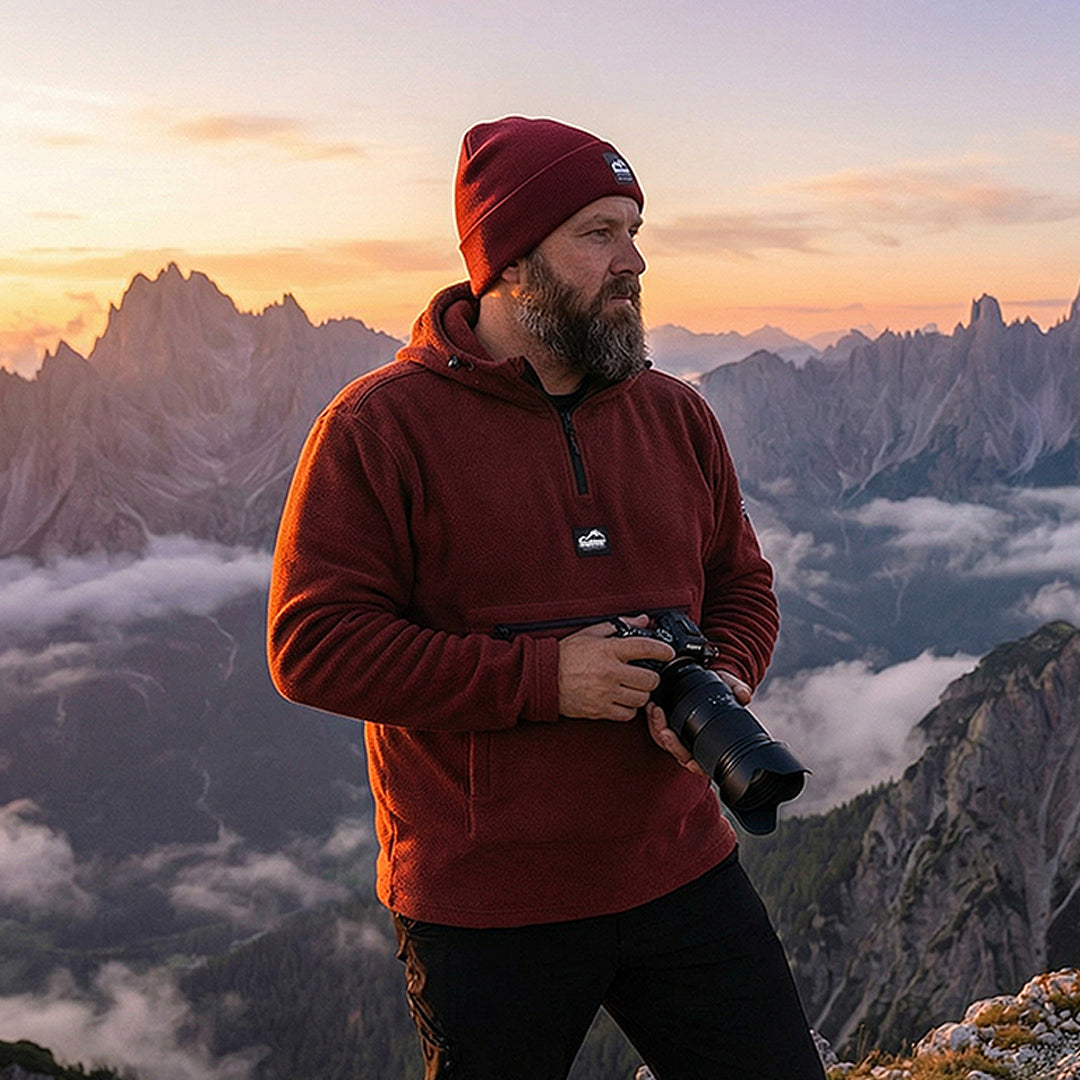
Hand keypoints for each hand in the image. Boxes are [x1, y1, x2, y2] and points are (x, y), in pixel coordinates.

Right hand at [557, 614, 674, 721]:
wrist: (543, 678)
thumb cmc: (565, 655)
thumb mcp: (589, 633)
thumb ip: (619, 625)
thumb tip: (642, 620)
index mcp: (608, 650)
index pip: (645, 648)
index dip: (662, 651)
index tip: (668, 653)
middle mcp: (609, 672)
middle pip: (649, 679)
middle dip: (652, 676)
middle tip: (647, 674)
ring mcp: (605, 693)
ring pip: (641, 698)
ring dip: (641, 693)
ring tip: (634, 687)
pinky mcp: (600, 710)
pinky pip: (627, 714)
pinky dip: (630, 709)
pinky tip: (624, 700)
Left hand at [646, 669, 751, 776]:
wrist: (706, 676)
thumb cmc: (720, 687)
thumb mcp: (729, 685)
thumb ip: (737, 689)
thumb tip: (744, 695)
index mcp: (710, 740)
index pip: (703, 762)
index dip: (698, 767)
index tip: (692, 763)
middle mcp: (693, 741)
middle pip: (680, 754)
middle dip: (672, 746)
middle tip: (667, 733)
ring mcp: (679, 733)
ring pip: (665, 742)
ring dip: (658, 728)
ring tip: (656, 711)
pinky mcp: (666, 722)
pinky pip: (656, 727)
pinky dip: (652, 719)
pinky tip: (653, 706)